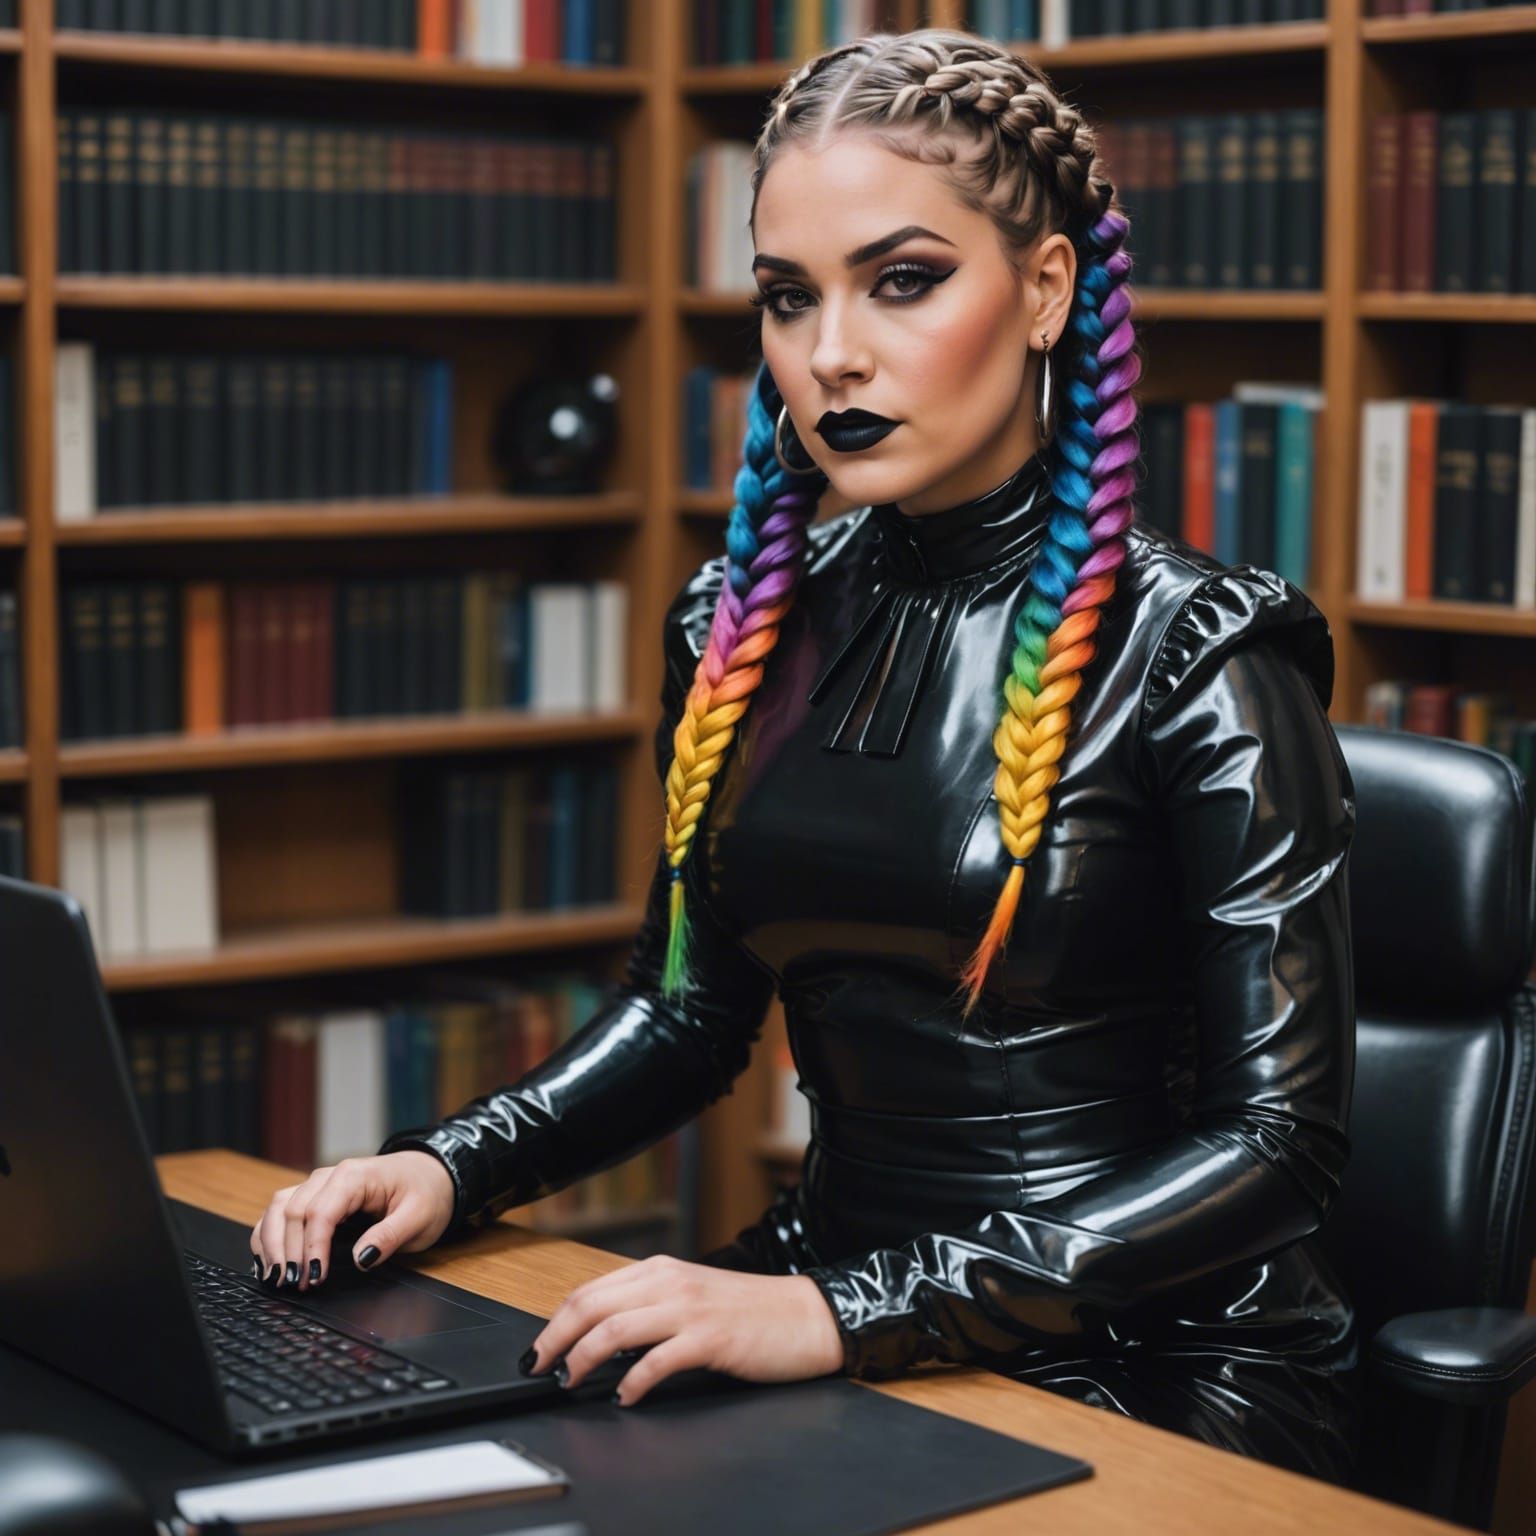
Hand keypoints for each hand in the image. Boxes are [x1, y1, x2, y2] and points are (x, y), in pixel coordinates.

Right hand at [250, 1151, 456, 1291]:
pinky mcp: (315, 1196)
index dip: (312, 1247)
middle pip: (293, 1211)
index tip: (314, 1277)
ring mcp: (319, 1184)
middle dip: (289, 1251)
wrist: (431, 1174)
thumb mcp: (420, 1217)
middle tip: (294, 1286)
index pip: (321, 1212)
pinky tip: (268, 1260)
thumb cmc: (426, 1193)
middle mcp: (330, 1176)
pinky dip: (269, 1234)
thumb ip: (390, 1236)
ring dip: (272, 1243)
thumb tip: (361, 1259)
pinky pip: (281, 1210)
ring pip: (278, 1208)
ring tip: (275, 1278)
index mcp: (355, 1176)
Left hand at [523, 1256, 845, 1406]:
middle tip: (538, 1368)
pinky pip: (657, 1360)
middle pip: (592, 1305)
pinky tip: (625, 1397)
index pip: (590, 1290)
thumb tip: (601, 1340)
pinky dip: (632, 1382)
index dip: (555, 1321)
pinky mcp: (711, 1339)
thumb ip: (651, 1308)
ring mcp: (690, 1309)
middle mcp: (670, 1282)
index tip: (538, 1350)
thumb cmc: (750, 1312)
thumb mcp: (692, 1298)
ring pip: (615, 1329)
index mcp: (662, 1270)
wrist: (807, 1316)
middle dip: (555, 1340)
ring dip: (582, 1359)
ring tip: (570, 1382)